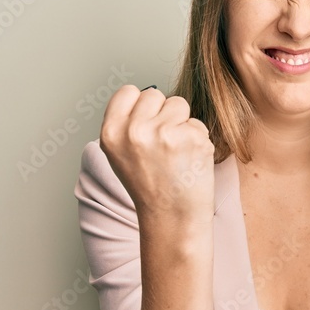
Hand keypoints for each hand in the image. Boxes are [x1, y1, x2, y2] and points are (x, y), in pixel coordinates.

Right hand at [99, 85, 214, 222]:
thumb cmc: (149, 186)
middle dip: (161, 113)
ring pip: (179, 104)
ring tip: (175, 152)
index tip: (146, 124)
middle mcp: (135, 131)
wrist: (172, 217)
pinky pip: (197, 123)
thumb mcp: (120, 154)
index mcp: (111, 133)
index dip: (140, 106)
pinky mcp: (192, 138)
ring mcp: (164, 134)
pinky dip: (197, 139)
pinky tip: (189, 160)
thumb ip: (126, 123)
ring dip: (181, 123)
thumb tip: (143, 96)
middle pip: (154, 94)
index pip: (128, 92)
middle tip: (162, 144)